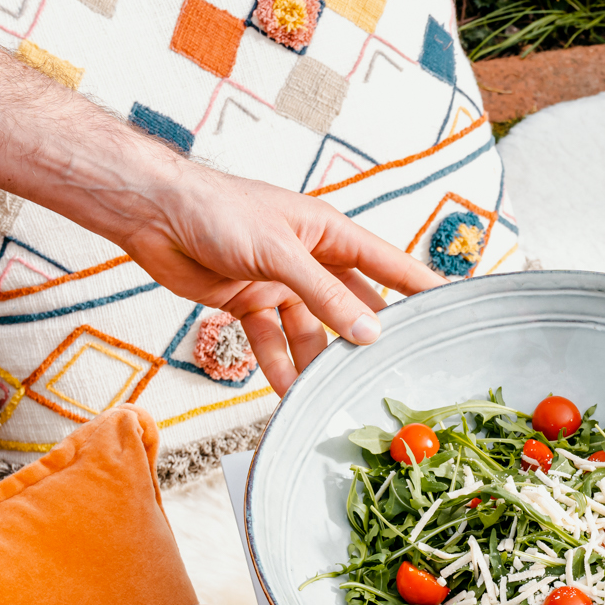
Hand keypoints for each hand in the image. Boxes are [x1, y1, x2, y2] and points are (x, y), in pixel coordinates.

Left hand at [124, 167, 441, 392]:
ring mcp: (279, 282)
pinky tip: (288, 391)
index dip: (418, 287)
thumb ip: (324, 295)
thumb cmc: (217, 211)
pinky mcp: (249, 301)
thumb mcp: (280, 253)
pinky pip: (272, 340)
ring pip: (311, 331)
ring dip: (318, 361)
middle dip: (365, 339)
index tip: (450, 309)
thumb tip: (368, 334)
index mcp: (327, 233)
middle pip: (350, 306)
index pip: (386, 263)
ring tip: (331, 394)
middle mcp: (308, 258)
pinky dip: (278, 364)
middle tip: (388, 373)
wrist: (153, 215)